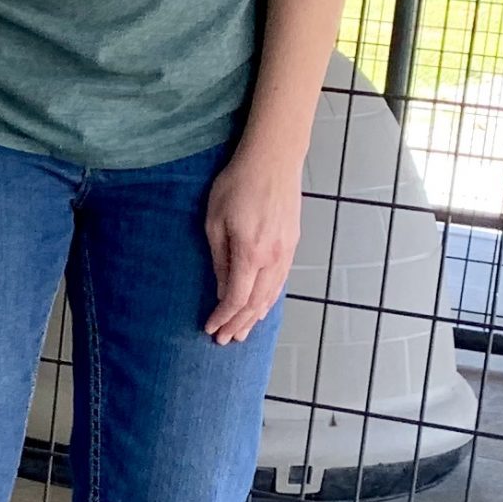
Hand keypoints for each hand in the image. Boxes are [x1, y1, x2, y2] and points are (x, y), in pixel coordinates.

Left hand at [204, 145, 302, 343]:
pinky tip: (262, 307)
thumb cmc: (237, 185)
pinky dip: (269, 299)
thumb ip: (220, 259)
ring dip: (256, 317)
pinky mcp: (292, 244)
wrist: (273, 160)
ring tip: (242, 332)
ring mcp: (286, 252)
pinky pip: (281, 281)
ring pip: (271, 295)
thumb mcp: (215, 221)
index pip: (237, 298)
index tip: (210, 329)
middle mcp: (273, 258)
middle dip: (239, 324)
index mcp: (251, 253)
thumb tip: (223, 291)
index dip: (223, 317)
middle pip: (256, 303)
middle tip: (224, 340)